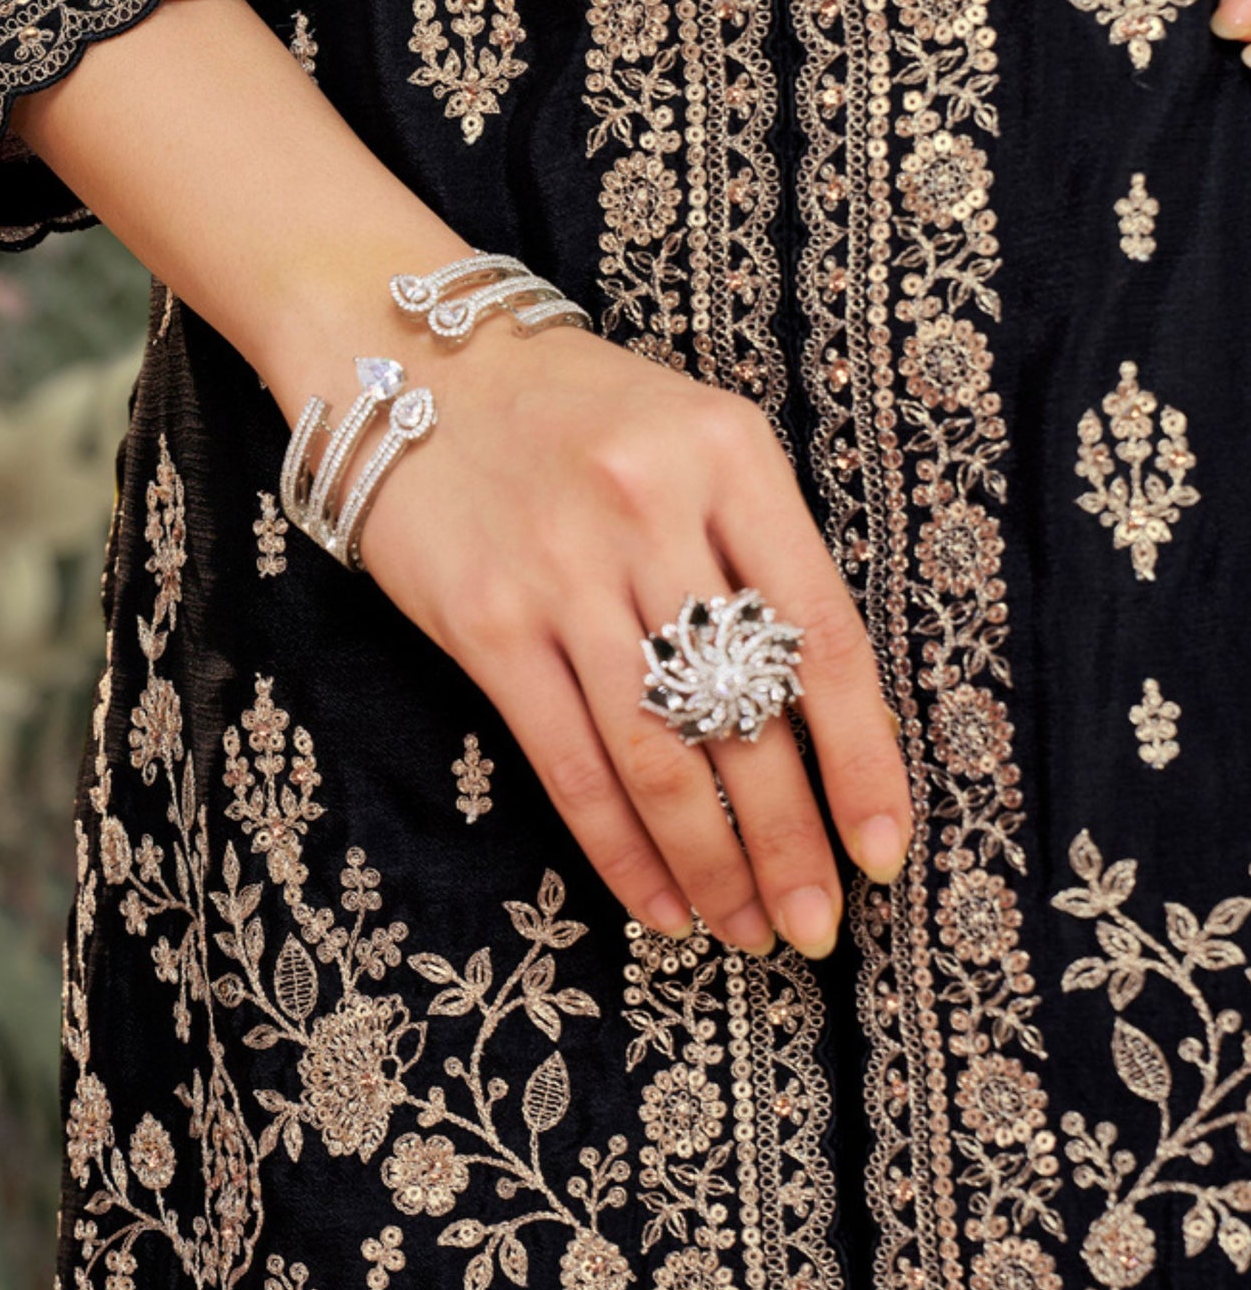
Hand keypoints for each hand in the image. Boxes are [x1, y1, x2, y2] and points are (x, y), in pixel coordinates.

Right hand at [6, 0, 910, 961]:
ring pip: (662, 753)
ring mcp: (563, 568)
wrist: (407, 358)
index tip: (882, 851)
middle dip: (791, 843)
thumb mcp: (691, 437)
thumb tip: (827, 724)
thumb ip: (758, 551)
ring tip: (747, 931)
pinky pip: (569, 760)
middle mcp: (651, 510)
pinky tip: (656, 903)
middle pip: (746, 715)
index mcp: (731, 456)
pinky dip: (619, 847)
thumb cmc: (571, 411)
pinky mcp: (484, 619)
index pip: (824, 637)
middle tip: (818, 930)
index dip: (863, 761)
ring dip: (713, 864)